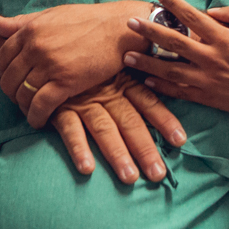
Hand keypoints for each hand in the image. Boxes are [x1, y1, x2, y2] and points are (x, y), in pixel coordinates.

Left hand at [0, 1, 149, 125]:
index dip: (4, 74)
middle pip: (9, 79)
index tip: (14, 82)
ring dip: (24, 108)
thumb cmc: (88, 21)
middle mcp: (36, 47)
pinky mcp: (66, 82)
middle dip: (12, 94)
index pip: (1, 58)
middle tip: (22, 100)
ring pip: (23, 94)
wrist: (119, 29)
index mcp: (30, 30)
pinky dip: (36, 117)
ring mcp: (50, 65)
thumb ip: (22, 22)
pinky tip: (40, 121)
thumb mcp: (52, 15)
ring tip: (32, 112)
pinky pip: (40, 105)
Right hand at [47, 73, 185, 183]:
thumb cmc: (87, 61)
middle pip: (130, 123)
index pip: (148, 102)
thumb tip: (164, 79)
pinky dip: (78, 148)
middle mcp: (106, 93)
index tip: (179, 140)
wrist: (49, 51)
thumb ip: (135, 73)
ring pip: (104, 129)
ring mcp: (83, 101)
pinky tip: (87, 168)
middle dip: (145, 149)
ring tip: (130, 177)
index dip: (164, 120)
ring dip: (117, 154)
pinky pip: (69, 129)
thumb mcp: (112, 62)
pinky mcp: (59, 108)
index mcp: (122, 81)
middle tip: (157, 175)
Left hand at [122, 0, 228, 125]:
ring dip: (147, 63)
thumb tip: (210, 10)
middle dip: (150, 32)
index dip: (175, 4)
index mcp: (225, 40)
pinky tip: (145, 80)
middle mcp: (212, 59)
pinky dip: (161, 86)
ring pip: (170, 70)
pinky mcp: (206, 97)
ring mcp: (207, 80)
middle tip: (130, 23)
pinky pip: (179, 92)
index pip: (194, 17)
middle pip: (174, 42)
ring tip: (126, 57)